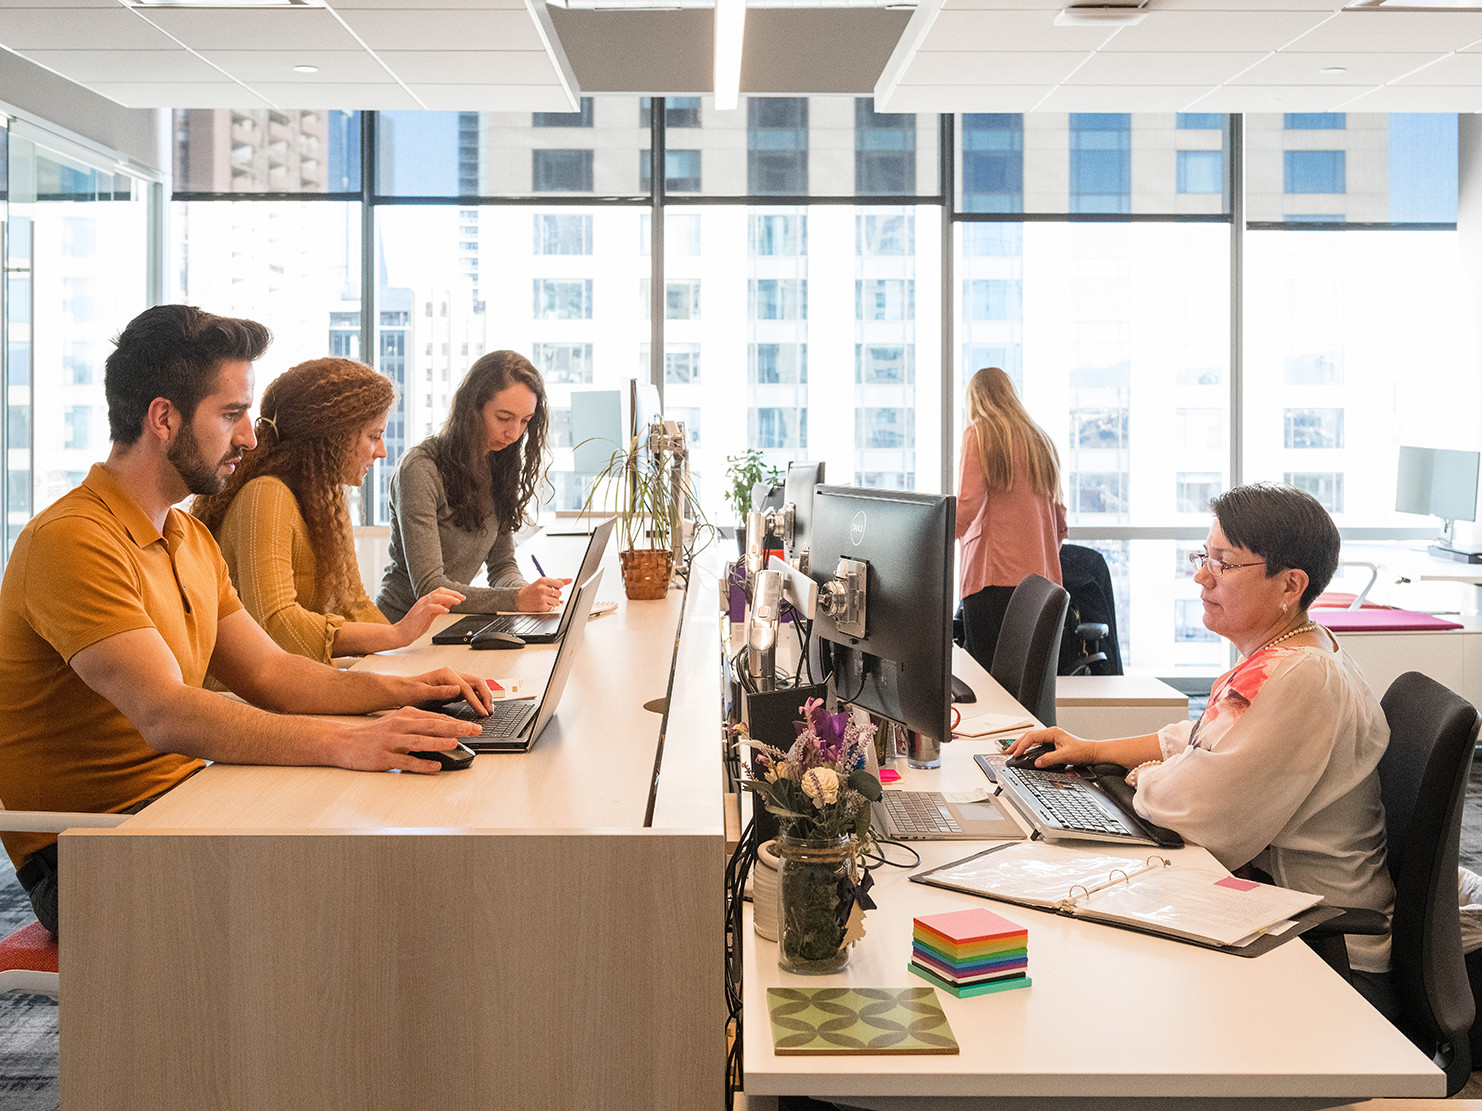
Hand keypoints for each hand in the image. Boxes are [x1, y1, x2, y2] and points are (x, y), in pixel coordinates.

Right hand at [340, 706, 481, 774]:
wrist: (344, 742)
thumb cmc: (374, 733)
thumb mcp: (397, 721)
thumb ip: (419, 723)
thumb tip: (446, 730)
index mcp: (405, 715)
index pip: (435, 717)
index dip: (457, 721)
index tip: (474, 724)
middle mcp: (400, 726)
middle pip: (432, 726)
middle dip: (455, 727)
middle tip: (474, 729)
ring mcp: (392, 742)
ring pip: (419, 741)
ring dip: (439, 742)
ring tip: (455, 743)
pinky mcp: (384, 758)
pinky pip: (406, 761)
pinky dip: (422, 764)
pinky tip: (435, 766)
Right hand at [391, 588, 464, 647]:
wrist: (401, 633)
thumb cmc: (413, 626)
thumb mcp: (429, 616)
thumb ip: (437, 609)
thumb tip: (447, 605)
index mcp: (426, 601)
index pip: (440, 592)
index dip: (452, 593)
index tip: (461, 597)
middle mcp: (424, 601)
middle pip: (440, 591)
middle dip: (453, 593)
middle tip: (462, 598)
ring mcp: (421, 606)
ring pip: (436, 596)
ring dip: (448, 598)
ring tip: (457, 602)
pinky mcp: (419, 613)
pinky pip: (431, 607)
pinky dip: (440, 607)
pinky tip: (446, 610)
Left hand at [394, 667, 494, 715]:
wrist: (400, 691)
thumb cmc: (408, 691)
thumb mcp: (421, 693)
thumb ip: (440, 691)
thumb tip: (457, 689)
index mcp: (446, 674)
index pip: (467, 688)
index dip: (476, 701)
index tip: (482, 712)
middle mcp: (452, 675)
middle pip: (477, 682)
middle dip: (486, 696)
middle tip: (490, 711)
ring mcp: (454, 681)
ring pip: (477, 686)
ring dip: (484, 697)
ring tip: (488, 710)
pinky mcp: (453, 689)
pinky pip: (471, 692)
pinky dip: (478, 699)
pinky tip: (480, 707)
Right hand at [517, 577, 571, 612]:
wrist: (520, 598)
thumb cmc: (534, 590)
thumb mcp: (544, 582)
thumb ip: (558, 581)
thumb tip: (570, 579)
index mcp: (543, 580)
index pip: (560, 583)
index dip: (558, 586)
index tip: (553, 587)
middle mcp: (542, 589)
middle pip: (559, 593)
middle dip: (555, 594)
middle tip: (546, 594)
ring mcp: (542, 598)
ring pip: (557, 601)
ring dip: (553, 601)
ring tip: (545, 599)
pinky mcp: (541, 606)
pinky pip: (552, 607)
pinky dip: (549, 606)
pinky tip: (543, 603)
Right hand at [1004, 727, 1099, 767]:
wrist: (1092, 752)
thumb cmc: (1082, 750)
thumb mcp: (1065, 756)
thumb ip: (1049, 759)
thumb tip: (1037, 762)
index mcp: (1052, 732)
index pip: (1032, 737)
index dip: (1022, 745)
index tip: (1016, 753)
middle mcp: (1051, 734)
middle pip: (1029, 736)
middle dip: (1017, 744)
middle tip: (1008, 752)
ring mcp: (1051, 738)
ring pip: (1031, 739)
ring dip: (1022, 745)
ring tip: (1013, 752)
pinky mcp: (1052, 744)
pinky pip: (1036, 744)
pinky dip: (1029, 748)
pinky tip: (1025, 753)